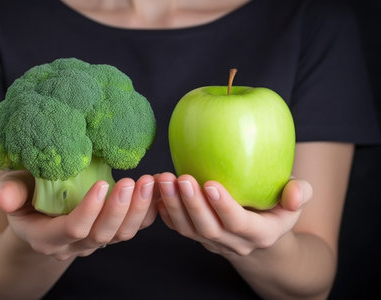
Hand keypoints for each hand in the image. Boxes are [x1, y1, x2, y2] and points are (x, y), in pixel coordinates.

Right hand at [0, 171, 156, 259]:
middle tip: (132, 182)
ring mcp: (96, 241)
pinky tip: (157, 187)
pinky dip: (149, 209)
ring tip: (148, 182)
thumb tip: (4, 199)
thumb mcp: (10, 191)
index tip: (103, 184)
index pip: (73, 230)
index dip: (89, 210)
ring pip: (123, 234)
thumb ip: (8, 192)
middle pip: (103, 235)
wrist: (40, 218)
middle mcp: (75, 245)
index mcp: (48, 237)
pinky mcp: (112, 231)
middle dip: (119, 209)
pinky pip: (135, 226)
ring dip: (139, 209)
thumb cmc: (24, 199)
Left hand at [155, 173, 312, 255]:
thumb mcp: (295, 205)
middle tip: (180, 178)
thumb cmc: (277, 211)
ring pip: (189, 229)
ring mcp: (213, 242)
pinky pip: (179, 228)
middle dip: (192, 204)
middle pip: (209, 228)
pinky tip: (157, 192)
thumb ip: (301, 194)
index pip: (239, 224)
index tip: (210, 183)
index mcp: (259, 234)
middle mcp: (234, 243)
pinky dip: (166, 211)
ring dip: (174, 205)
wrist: (261, 237)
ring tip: (163, 180)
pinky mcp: (199, 237)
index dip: (224, 206)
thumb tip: (296, 191)